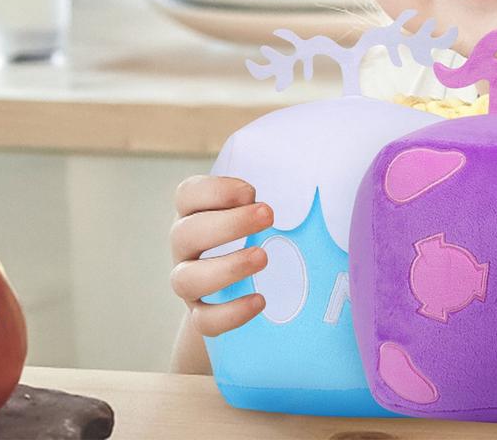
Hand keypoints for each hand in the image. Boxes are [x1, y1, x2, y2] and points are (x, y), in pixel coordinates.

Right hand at [169, 175, 273, 336]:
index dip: (214, 190)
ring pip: (186, 279)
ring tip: (263, 258)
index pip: (187, 195)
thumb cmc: (256, 230)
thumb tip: (311, 176)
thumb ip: (274, 190)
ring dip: (226, 267)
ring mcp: (188, 281)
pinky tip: (259, 301)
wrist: (238, 284)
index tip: (251, 192)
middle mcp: (185, 246)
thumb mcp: (258, 207)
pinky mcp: (200, 314)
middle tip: (268, 215)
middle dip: (228, 224)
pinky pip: (204, 320)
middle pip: (185, 233)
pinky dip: (230, 313)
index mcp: (194, 211)